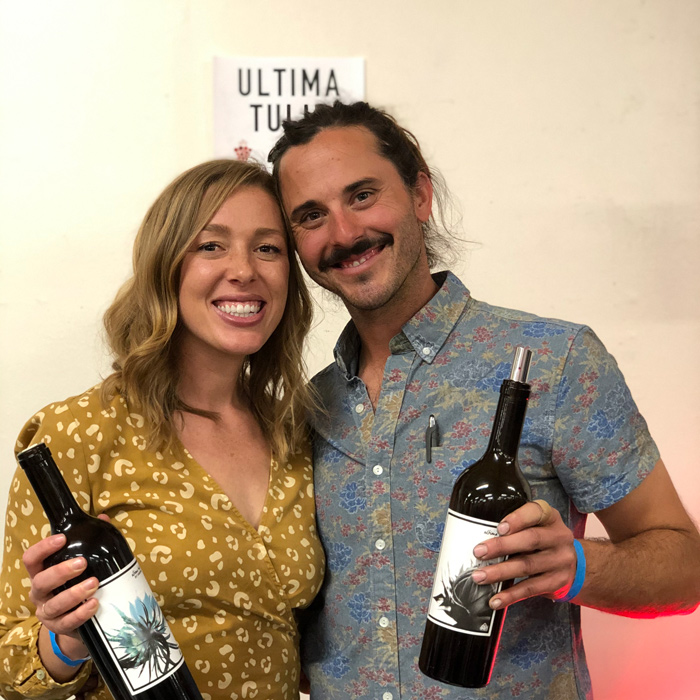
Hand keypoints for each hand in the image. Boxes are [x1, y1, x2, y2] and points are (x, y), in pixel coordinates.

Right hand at [24, 517, 109, 660]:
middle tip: (82, 563)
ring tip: (94, 583)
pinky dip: (81, 613)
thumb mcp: (80, 563)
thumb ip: (90, 541)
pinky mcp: (59, 627)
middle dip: (61, 571)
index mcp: (42, 572)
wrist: (79, 619)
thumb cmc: (76, 583)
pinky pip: (67, 622)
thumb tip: (104, 518)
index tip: (62, 538)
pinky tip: (94, 604)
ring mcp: (47, 612)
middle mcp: (40, 592)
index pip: (32, 559)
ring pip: (55, 604)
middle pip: (41, 581)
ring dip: (74, 593)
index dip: (43, 548)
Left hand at [470, 500, 576, 608]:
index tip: (500, 527)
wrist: (576, 564)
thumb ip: (517, 525)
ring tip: (479, 576)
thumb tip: (479, 533)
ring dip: (500, 573)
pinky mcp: (557, 582)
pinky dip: (511, 595)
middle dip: (501, 546)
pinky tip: (495, 599)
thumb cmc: (544, 539)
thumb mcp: (537, 524)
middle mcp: (558, 537)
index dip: (518, 519)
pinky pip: (531, 589)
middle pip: (530, 540)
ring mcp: (560, 561)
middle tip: (478, 552)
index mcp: (550, 517)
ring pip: (527, 566)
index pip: (536, 513)